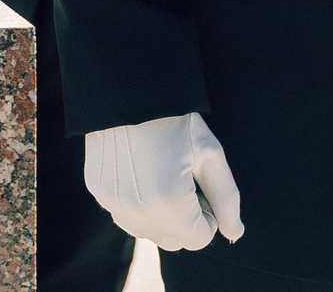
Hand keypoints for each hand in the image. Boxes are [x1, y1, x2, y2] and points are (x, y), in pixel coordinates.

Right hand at [84, 113, 243, 250]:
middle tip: (182, 180)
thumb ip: (227, 200)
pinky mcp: (98, 191)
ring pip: (147, 231)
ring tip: (159, 175)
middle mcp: (139, 210)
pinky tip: (139, 171)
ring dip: (159, 215)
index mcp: (171, 203)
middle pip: (173, 241)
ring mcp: (114, 202)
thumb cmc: (174, 120)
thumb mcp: (210, 154)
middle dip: (184, 220)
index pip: (199, 239)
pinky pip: (124, 214)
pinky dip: (136, 203)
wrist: (125, 90)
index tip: (199, 184)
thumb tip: (235, 234)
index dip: (206, 214)